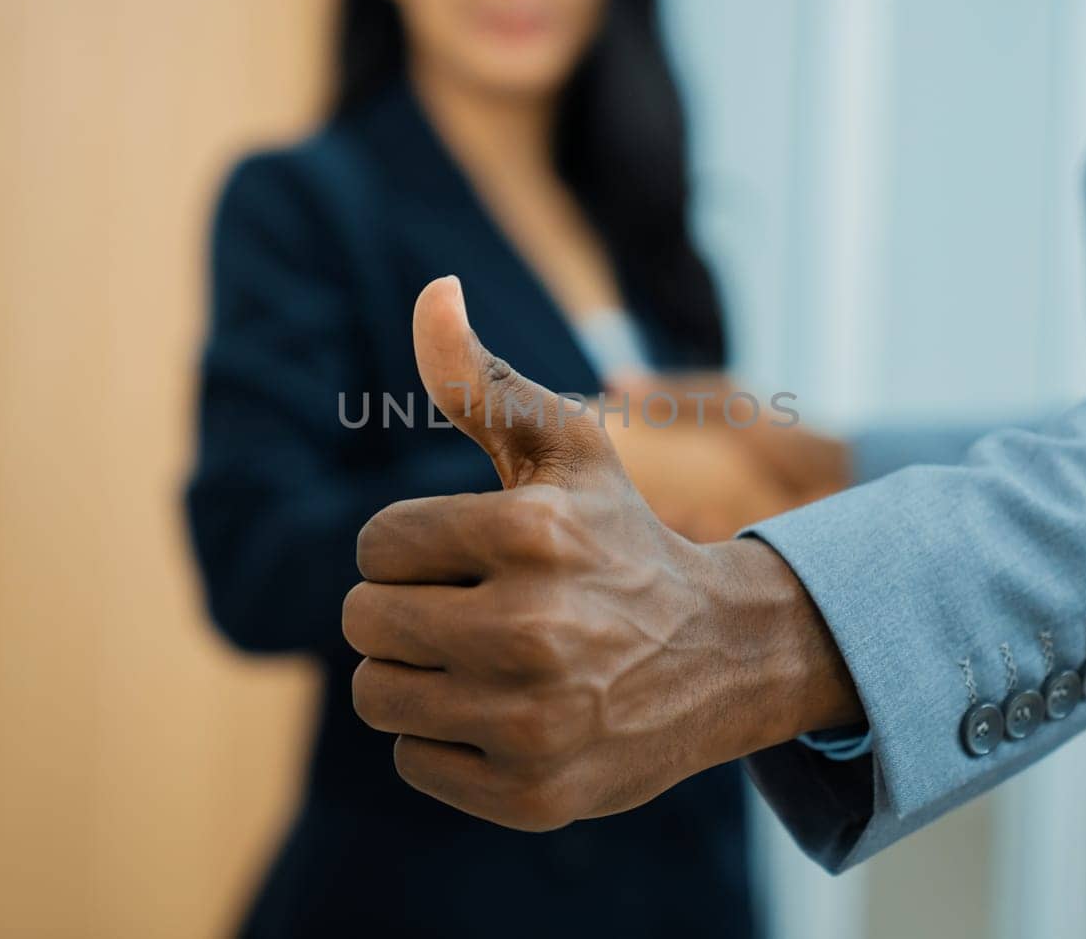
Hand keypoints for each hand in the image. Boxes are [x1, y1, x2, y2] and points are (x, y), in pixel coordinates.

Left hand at [344, 276, 860, 830]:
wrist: (720, 658)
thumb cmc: (621, 539)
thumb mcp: (566, 448)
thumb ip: (483, 378)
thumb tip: (432, 290)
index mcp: (533, 532)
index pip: (376, 546)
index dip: (411, 549)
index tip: (468, 557)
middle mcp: (535, 629)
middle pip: (365, 623)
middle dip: (403, 610)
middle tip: (468, 610)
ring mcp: (535, 721)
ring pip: (378, 694)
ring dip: (414, 674)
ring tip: (480, 661)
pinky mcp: (533, 795)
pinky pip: (412, 762)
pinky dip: (443, 739)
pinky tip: (504, 714)